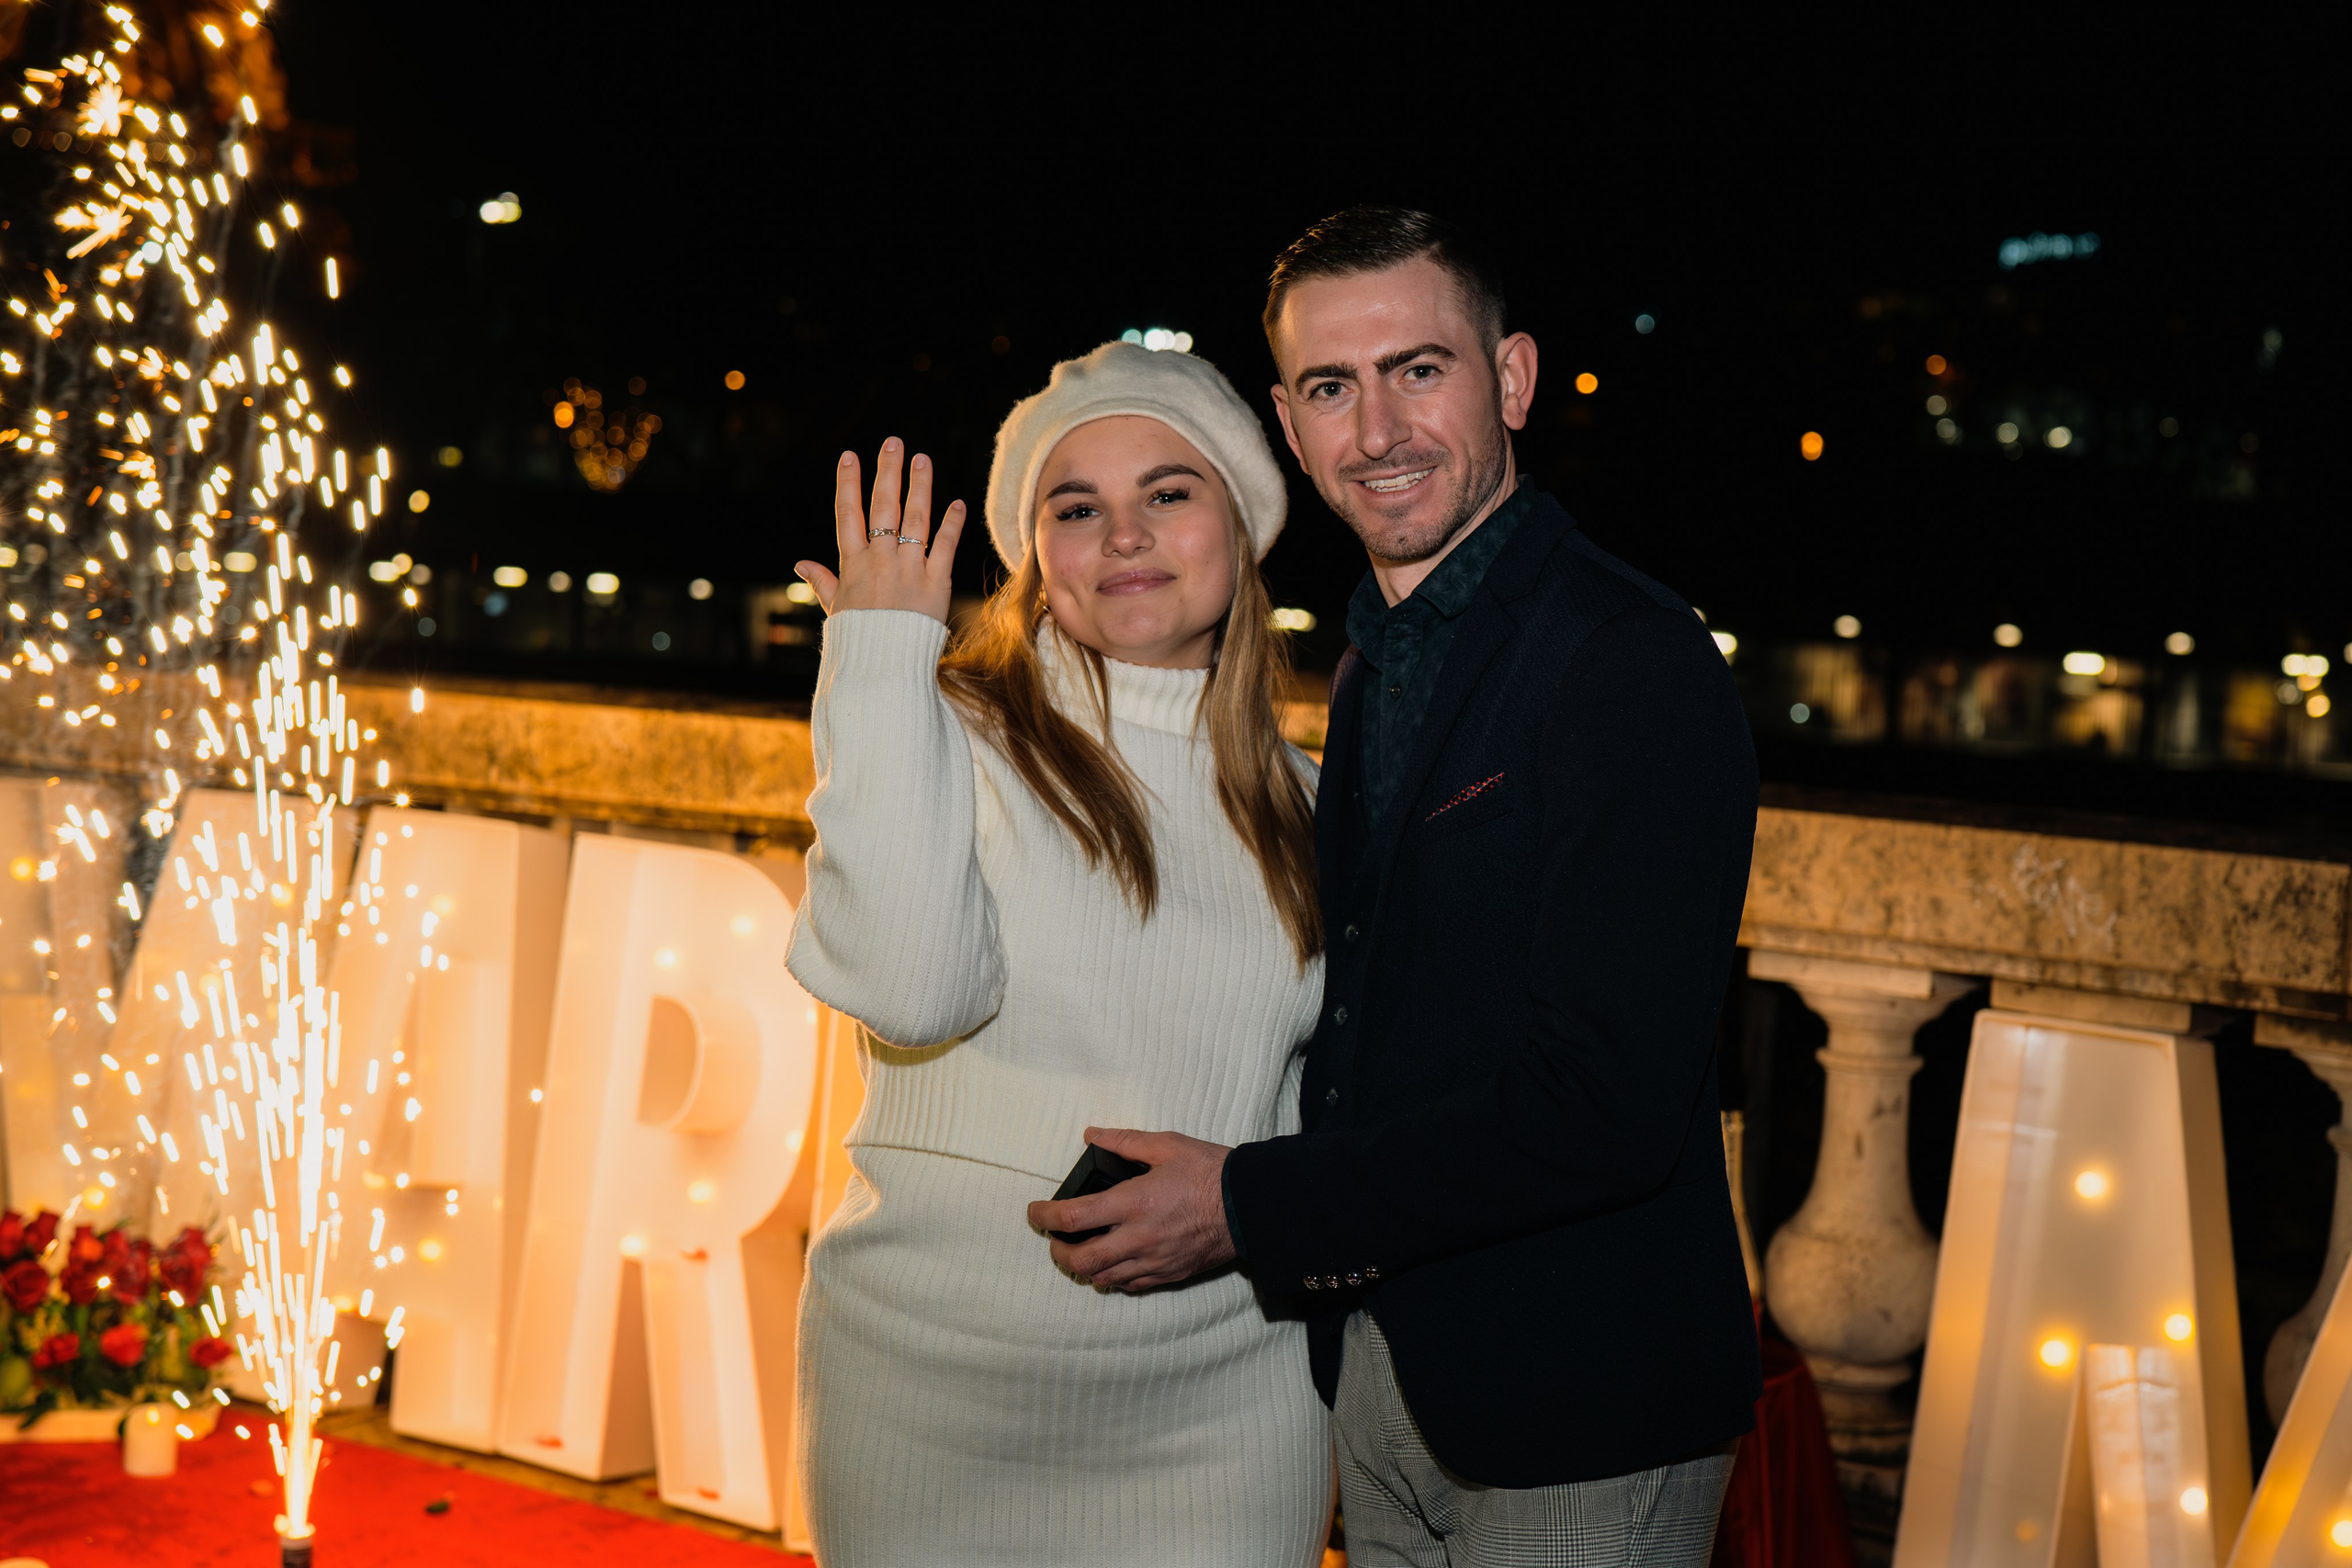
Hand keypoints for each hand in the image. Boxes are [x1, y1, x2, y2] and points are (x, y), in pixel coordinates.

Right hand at [794, 437, 965, 622]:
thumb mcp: (836, 608)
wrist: (885, 667)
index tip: (849, 456)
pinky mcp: (936, 584)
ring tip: (922, 459)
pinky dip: (952, 524)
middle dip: (887, 471)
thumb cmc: (860, 638)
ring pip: (915, 519)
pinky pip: (945, 547)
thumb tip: (800, 563)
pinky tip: (958, 503)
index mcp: (853, 564)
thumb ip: (823, 581)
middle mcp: (880, 561)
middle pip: (883, 507)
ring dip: (920, 486)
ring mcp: (909, 570)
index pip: (848, 514)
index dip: (848, 483)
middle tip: (893, 442)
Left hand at [1025, 1127, 1236, 1291]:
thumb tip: (1092, 1135)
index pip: (1072, 1218)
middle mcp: (1138, 1238)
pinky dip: (1113, 1277)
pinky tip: (1113, 1262)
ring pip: (1103, 1278)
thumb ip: (1124, 1141)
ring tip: (1080, 1251)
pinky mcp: (1169, 1274)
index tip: (1035, 1212)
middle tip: (1053, 1239)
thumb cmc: (1211, 1172)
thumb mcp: (1167, 1145)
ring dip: (1083, 1267)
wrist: (1251, 1206)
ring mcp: (1154, 1261)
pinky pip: (1130, 1286)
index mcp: (1134, 1202)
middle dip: (1058, 1253)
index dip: (1044, 1218)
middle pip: (1081, 1260)